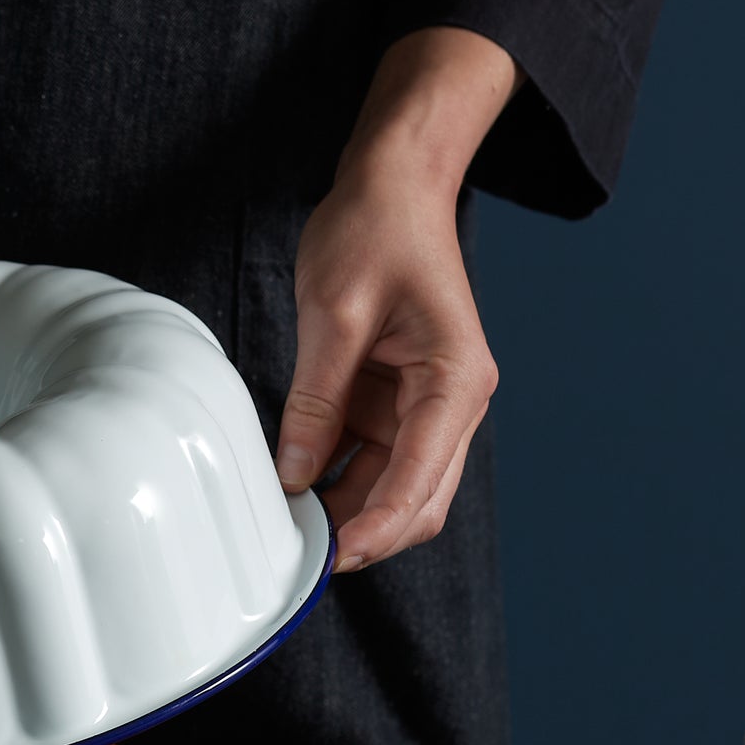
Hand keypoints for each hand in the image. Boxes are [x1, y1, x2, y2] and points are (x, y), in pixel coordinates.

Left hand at [276, 28, 519, 572]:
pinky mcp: (395, 402)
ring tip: (287, 531)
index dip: (375, 529)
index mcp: (457, 381)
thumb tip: (295, 475)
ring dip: (346, 512)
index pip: (420, 479)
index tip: (332, 560)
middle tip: (301, 561)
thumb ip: (316, 401)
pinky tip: (294, 492)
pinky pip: (370, 460)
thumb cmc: (376, 229)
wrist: (393, 183)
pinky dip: (337, 480)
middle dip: (364, 534)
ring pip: (393, 488)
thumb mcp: (333, 315)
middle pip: (417, 500)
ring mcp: (425, 406)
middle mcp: (453, 403)